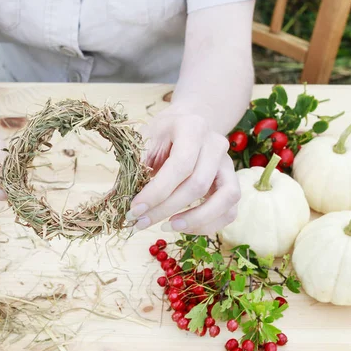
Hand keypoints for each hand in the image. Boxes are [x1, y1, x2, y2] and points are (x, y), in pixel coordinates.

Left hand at [127, 108, 240, 234]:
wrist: (187, 124)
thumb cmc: (161, 135)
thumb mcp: (145, 139)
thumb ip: (136, 165)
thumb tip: (118, 201)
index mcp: (193, 127)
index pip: (180, 165)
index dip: (157, 192)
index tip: (135, 209)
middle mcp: (216, 144)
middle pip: (198, 185)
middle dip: (166, 208)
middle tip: (140, 222)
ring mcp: (229, 164)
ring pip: (225, 200)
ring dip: (195, 220)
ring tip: (166, 226)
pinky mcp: (232, 182)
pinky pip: (229, 211)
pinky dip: (207, 225)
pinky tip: (182, 226)